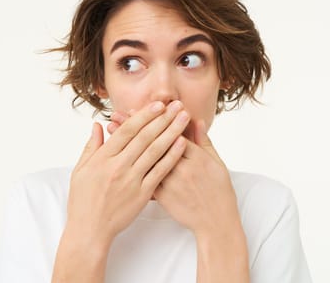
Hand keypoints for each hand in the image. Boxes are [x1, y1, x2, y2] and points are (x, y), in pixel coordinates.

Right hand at [65, 101, 190, 247]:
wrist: (89, 230)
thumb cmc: (83, 200)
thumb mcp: (80, 170)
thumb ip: (91, 146)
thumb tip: (97, 125)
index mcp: (103, 158)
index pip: (127, 131)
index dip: (143, 116)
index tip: (157, 104)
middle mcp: (118, 167)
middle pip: (144, 137)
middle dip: (162, 118)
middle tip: (177, 104)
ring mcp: (131, 180)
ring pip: (155, 151)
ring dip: (171, 132)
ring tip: (184, 119)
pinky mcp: (142, 194)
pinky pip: (160, 172)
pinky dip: (171, 157)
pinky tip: (182, 144)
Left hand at [108, 110, 241, 236]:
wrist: (216, 221)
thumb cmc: (219, 190)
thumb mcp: (216, 162)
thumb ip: (203, 140)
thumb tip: (196, 120)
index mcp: (196, 157)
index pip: (172, 132)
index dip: (155, 119)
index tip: (142, 107)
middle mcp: (181, 168)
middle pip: (153, 143)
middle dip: (133, 127)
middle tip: (117, 115)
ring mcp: (171, 183)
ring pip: (144, 159)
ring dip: (126, 143)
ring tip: (111, 131)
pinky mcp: (163, 196)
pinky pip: (144, 180)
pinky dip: (129, 167)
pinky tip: (116, 157)